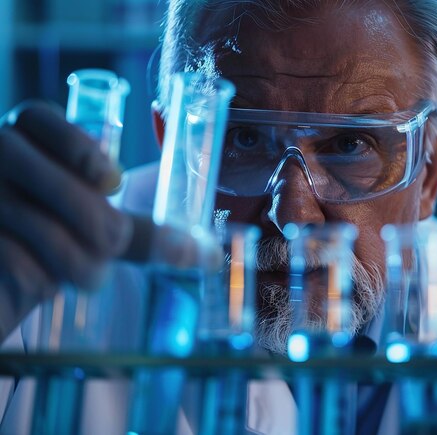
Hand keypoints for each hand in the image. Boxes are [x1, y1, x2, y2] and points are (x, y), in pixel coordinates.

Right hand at [0, 101, 132, 339]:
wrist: (1, 281)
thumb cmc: (52, 244)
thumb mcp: (92, 222)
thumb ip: (140, 227)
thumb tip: (209, 254)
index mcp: (24, 140)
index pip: (40, 118)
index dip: (78, 147)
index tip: (113, 181)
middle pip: (63, 186)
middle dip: (104, 228)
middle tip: (118, 247)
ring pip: (43, 230)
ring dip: (81, 266)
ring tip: (91, 278)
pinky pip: (16, 265)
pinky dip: (40, 283)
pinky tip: (42, 285)